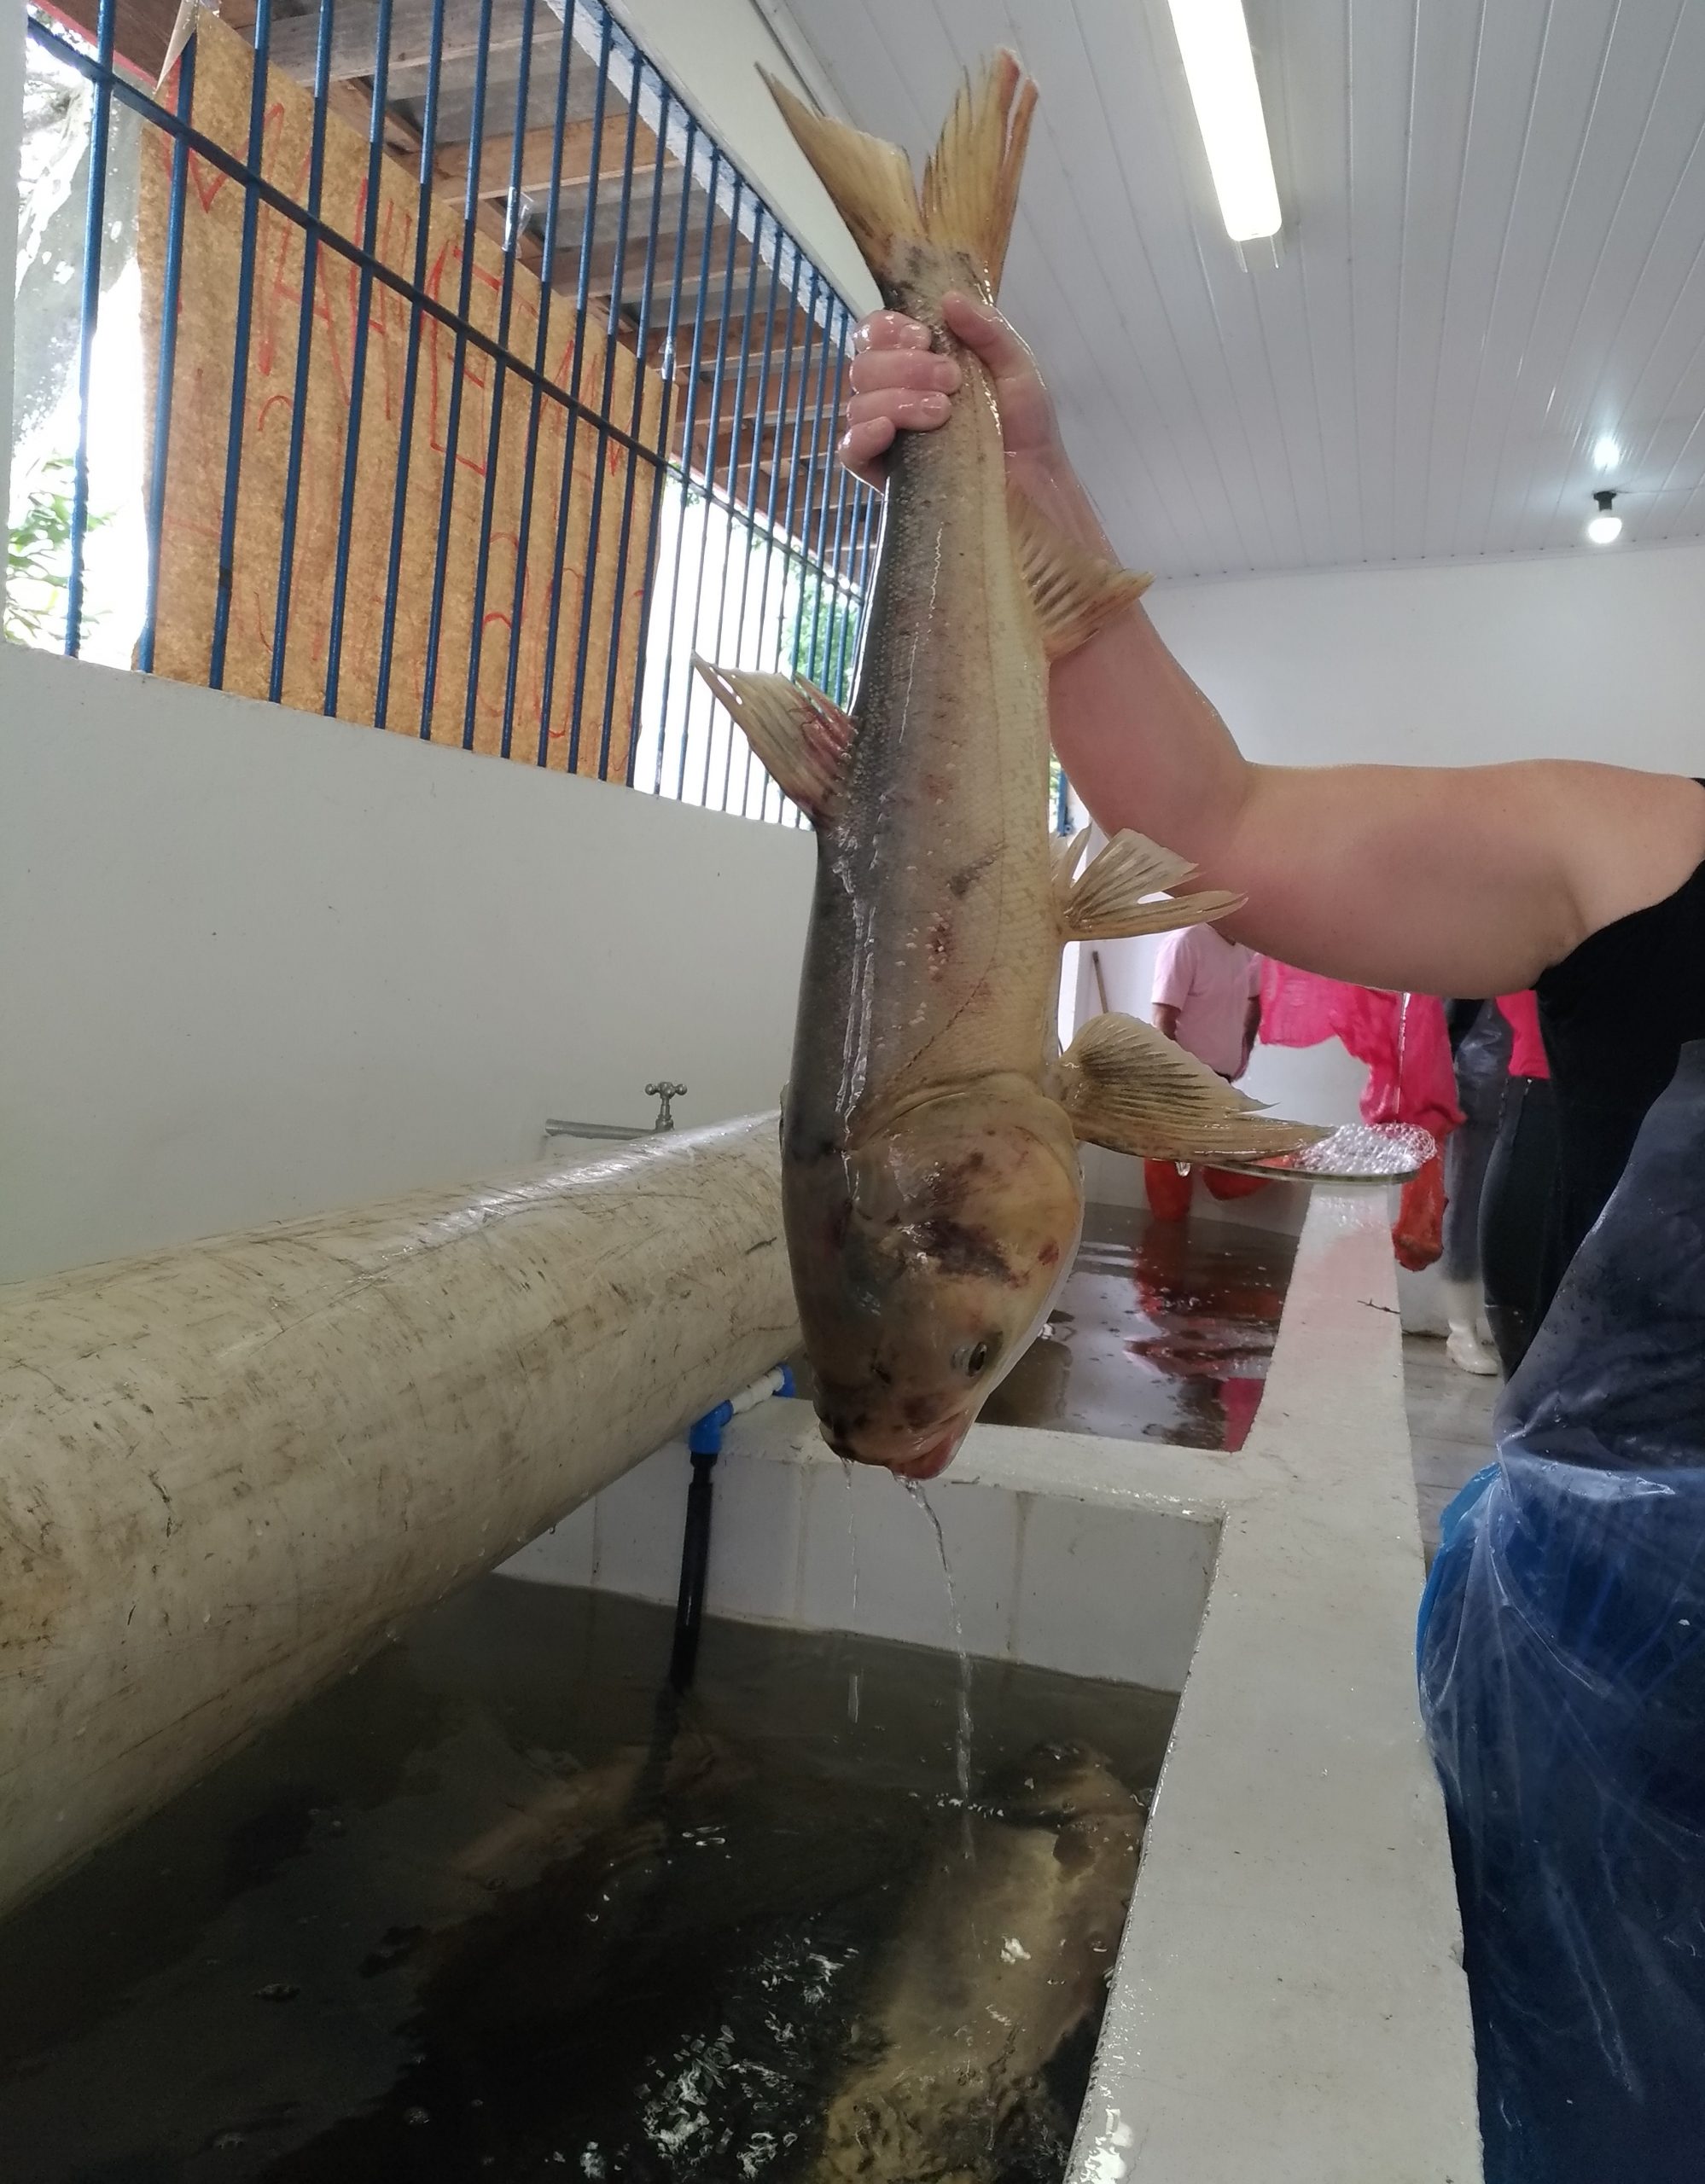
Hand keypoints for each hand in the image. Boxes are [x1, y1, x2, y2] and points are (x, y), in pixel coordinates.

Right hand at [841, 291, 1064, 492]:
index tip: (925, 337)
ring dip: (897, 400)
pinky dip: (862, 436)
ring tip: (943, 413)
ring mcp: (888, 436)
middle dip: (904, 367)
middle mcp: (895, 395)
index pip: (875, 335)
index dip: (888, 329)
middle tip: (950, 381)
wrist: (1035, 484)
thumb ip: (987, 330)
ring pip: (859, 404)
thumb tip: (949, 298)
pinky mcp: (885, 476)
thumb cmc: (1025, 426)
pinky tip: (887, 431)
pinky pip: (850, 451)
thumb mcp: (1016, 366)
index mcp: (918, 363)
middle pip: (864, 367)